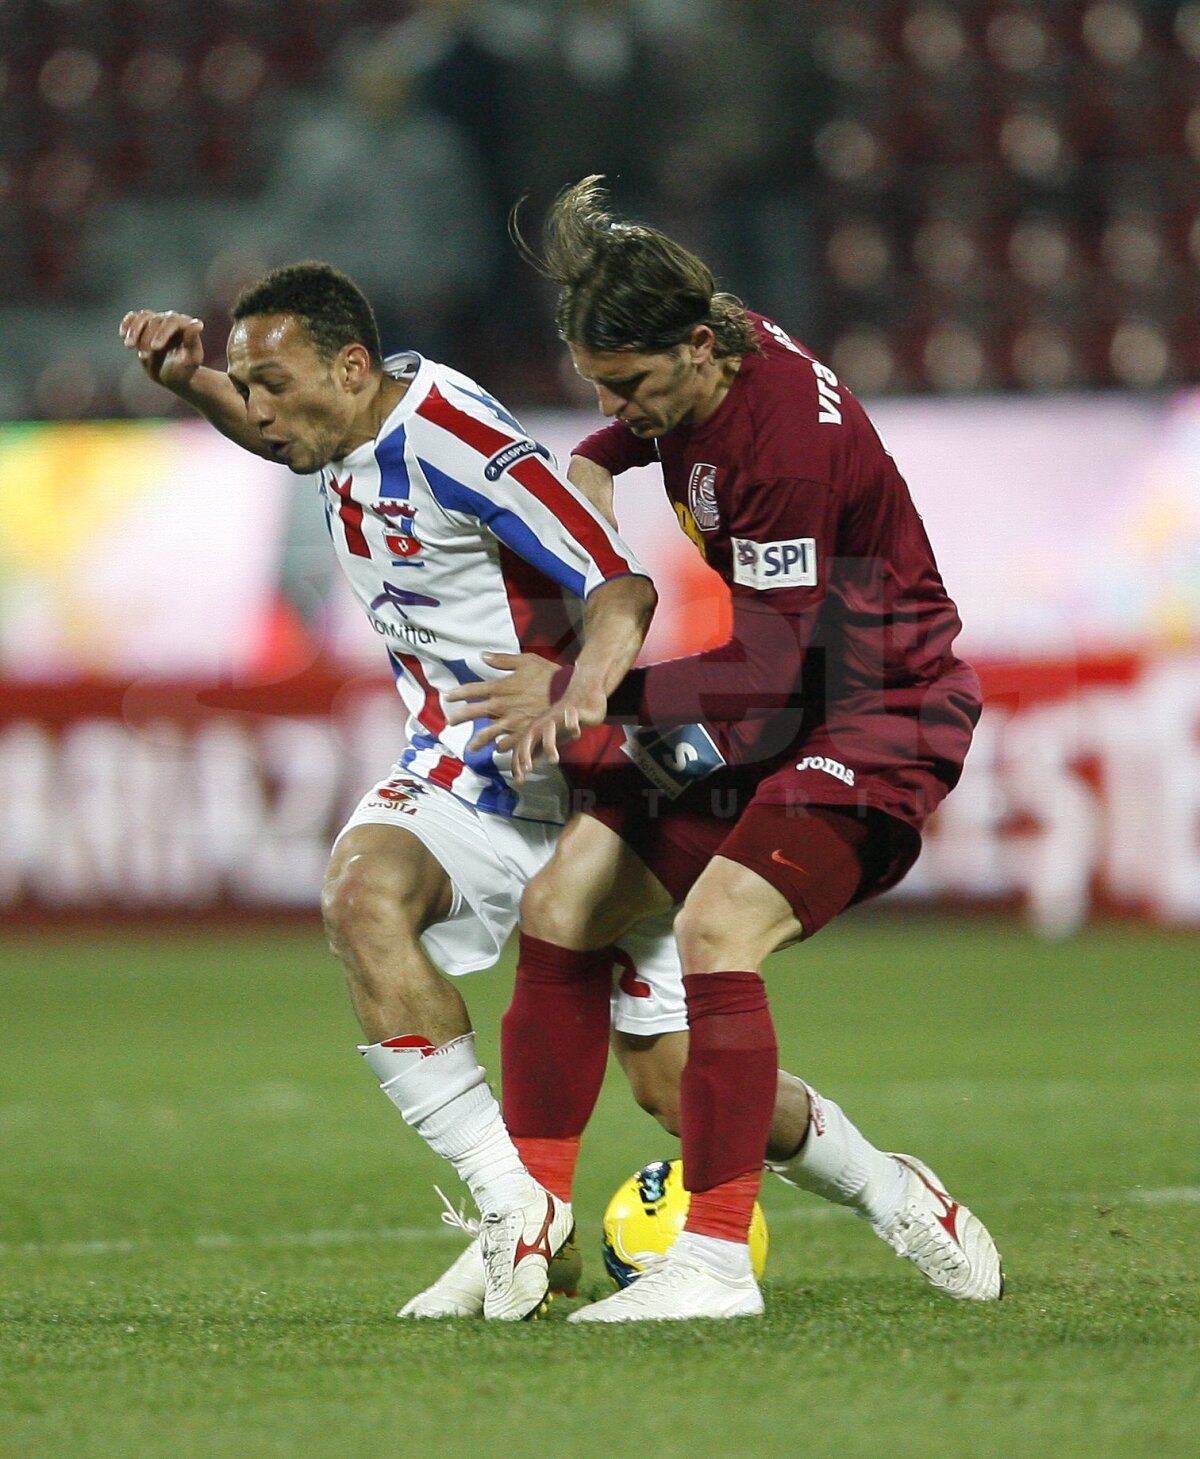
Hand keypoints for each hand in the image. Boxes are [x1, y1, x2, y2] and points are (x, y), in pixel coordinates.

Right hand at [119, 310, 204, 390]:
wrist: (174, 377)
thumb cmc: (185, 371)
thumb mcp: (191, 360)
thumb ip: (192, 342)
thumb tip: (197, 323)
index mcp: (186, 325)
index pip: (172, 322)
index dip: (162, 333)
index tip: (155, 348)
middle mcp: (172, 320)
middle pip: (155, 320)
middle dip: (146, 338)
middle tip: (142, 356)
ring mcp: (157, 320)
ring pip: (142, 317)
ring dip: (134, 331)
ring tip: (129, 347)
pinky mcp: (144, 325)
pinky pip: (133, 318)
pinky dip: (127, 324)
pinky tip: (122, 335)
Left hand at [444, 652, 558, 751]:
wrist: (567, 694)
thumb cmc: (547, 675)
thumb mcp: (525, 660)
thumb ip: (502, 660)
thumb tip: (483, 656)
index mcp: (500, 687)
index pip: (472, 690)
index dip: (458, 693)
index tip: (448, 696)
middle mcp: (501, 706)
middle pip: (473, 713)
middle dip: (459, 718)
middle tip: (450, 722)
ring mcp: (511, 722)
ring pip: (487, 734)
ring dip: (477, 742)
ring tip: (471, 748)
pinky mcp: (523, 733)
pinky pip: (508, 744)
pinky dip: (502, 747)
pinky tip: (499, 749)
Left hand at [508, 671, 607, 781]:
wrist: (582, 697)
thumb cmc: (563, 722)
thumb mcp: (547, 739)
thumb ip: (535, 752)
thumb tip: (521, 770)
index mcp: (535, 730)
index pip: (521, 748)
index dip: (518, 763)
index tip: (520, 780)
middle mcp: (543, 723)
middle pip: (529, 737)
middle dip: (526, 753)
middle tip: (528, 770)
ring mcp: (558, 716)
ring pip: (549, 729)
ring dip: (549, 745)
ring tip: (554, 761)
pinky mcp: (574, 710)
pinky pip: (572, 716)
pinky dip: (572, 724)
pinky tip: (576, 734)